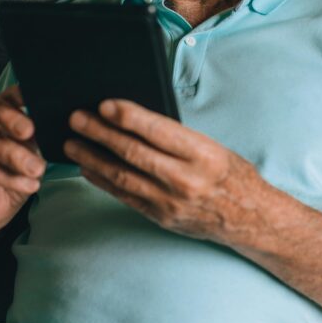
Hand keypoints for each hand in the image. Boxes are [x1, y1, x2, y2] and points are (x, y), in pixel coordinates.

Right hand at [0, 85, 45, 233]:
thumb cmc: (15, 170)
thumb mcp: (30, 150)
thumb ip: (37, 135)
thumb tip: (55, 123)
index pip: (4, 95)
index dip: (18, 93)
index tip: (35, 96)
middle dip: (8, 116)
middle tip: (29, 131)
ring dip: (15, 156)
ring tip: (38, 169)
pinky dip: (10, 178)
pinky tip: (30, 185)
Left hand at [64, 99, 267, 244]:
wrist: (249, 218)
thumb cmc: (230, 174)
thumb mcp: (211, 146)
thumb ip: (175, 137)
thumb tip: (133, 119)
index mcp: (202, 154)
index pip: (158, 131)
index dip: (129, 117)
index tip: (104, 105)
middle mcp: (185, 179)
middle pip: (133, 153)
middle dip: (100, 133)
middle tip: (76, 118)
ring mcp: (170, 201)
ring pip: (123, 176)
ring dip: (93, 157)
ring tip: (72, 143)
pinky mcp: (161, 217)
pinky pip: (125, 196)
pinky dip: (103, 181)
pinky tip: (87, 167)